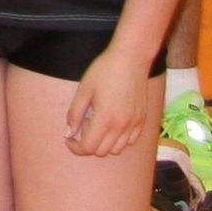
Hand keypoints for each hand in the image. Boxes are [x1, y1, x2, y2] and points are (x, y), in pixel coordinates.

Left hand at [63, 43, 161, 157]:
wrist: (131, 58)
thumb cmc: (104, 70)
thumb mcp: (83, 90)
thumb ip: (74, 114)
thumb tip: (69, 133)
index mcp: (105, 119)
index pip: (88, 148)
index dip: (75, 147)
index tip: (69, 139)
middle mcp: (121, 126)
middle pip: (101, 152)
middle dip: (87, 145)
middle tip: (81, 129)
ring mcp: (134, 124)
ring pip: (116, 149)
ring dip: (103, 144)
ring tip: (97, 126)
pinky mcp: (142, 120)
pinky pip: (130, 141)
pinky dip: (118, 140)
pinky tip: (112, 125)